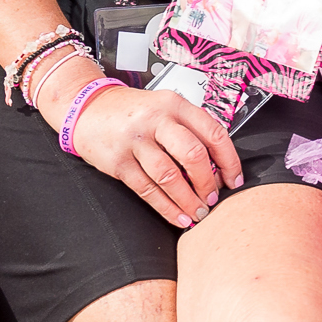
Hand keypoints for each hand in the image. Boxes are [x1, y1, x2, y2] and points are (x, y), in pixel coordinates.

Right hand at [38, 59, 241, 227]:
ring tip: (198, 213)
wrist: (87, 108)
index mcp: (174, 104)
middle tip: (213, 199)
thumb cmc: (132, 111)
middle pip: (193, 155)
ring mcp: (135, 141)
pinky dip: (166, 208)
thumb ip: (189, 129)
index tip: (234, 179)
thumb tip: (217, 165)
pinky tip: (178, 217)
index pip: (213, 133)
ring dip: (188, 200)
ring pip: (170, 177)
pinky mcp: (118, 162)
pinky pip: (147, 190)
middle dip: (208, 183)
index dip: (229, 161)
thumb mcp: (164, 107)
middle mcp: (156, 120)